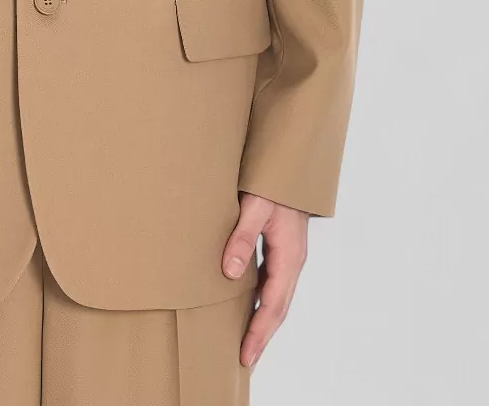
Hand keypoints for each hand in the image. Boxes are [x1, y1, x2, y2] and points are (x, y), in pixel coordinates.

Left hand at [222, 192, 308, 369]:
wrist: (292, 163)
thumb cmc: (275, 182)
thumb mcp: (255, 207)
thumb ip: (242, 237)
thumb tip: (229, 272)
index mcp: (289, 257)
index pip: (273, 305)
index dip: (259, 332)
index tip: (246, 355)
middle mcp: (293, 261)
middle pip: (278, 308)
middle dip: (262, 335)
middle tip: (246, 359)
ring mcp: (290, 255)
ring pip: (277, 296)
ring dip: (263, 320)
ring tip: (247, 340)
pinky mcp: (283, 247)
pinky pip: (274, 282)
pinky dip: (262, 299)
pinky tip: (250, 303)